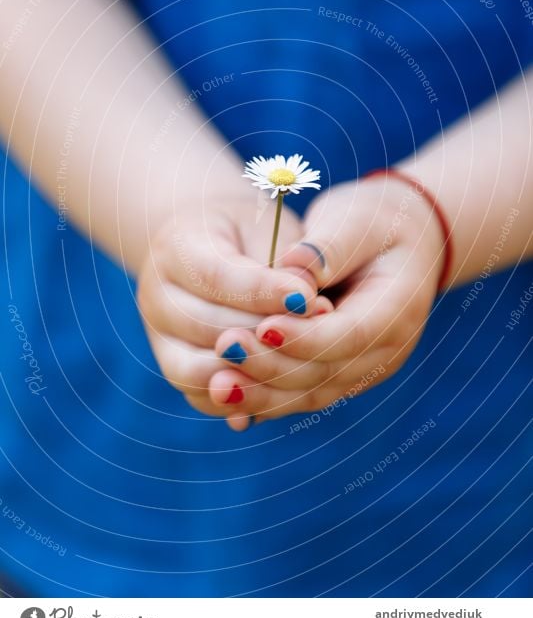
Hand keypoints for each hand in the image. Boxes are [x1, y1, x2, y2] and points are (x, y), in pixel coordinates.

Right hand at [137, 195, 329, 422]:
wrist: (208, 246)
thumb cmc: (247, 232)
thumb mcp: (265, 229)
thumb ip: (282, 262)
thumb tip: (309, 300)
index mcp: (176, 248)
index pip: (216, 277)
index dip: (264, 292)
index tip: (310, 299)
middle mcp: (155, 295)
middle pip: (207, 327)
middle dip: (265, 336)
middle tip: (318, 335)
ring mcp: (159, 337)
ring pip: (200, 371)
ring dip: (255, 373)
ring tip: (303, 365)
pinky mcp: (172, 367)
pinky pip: (202, 396)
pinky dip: (240, 400)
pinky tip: (281, 392)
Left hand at [206, 175, 444, 424]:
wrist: (401, 239)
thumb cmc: (376, 220)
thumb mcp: (359, 221)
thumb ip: (328, 246)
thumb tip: (291, 267)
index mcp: (398, 309)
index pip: (351, 334)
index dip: (304, 336)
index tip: (260, 326)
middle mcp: (386, 350)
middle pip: (326, 373)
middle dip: (272, 367)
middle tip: (225, 349)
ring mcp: (364, 368)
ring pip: (310, 393)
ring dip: (262, 394)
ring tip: (217, 384)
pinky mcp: (339, 373)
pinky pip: (300, 393)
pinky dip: (263, 397)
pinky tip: (225, 393)